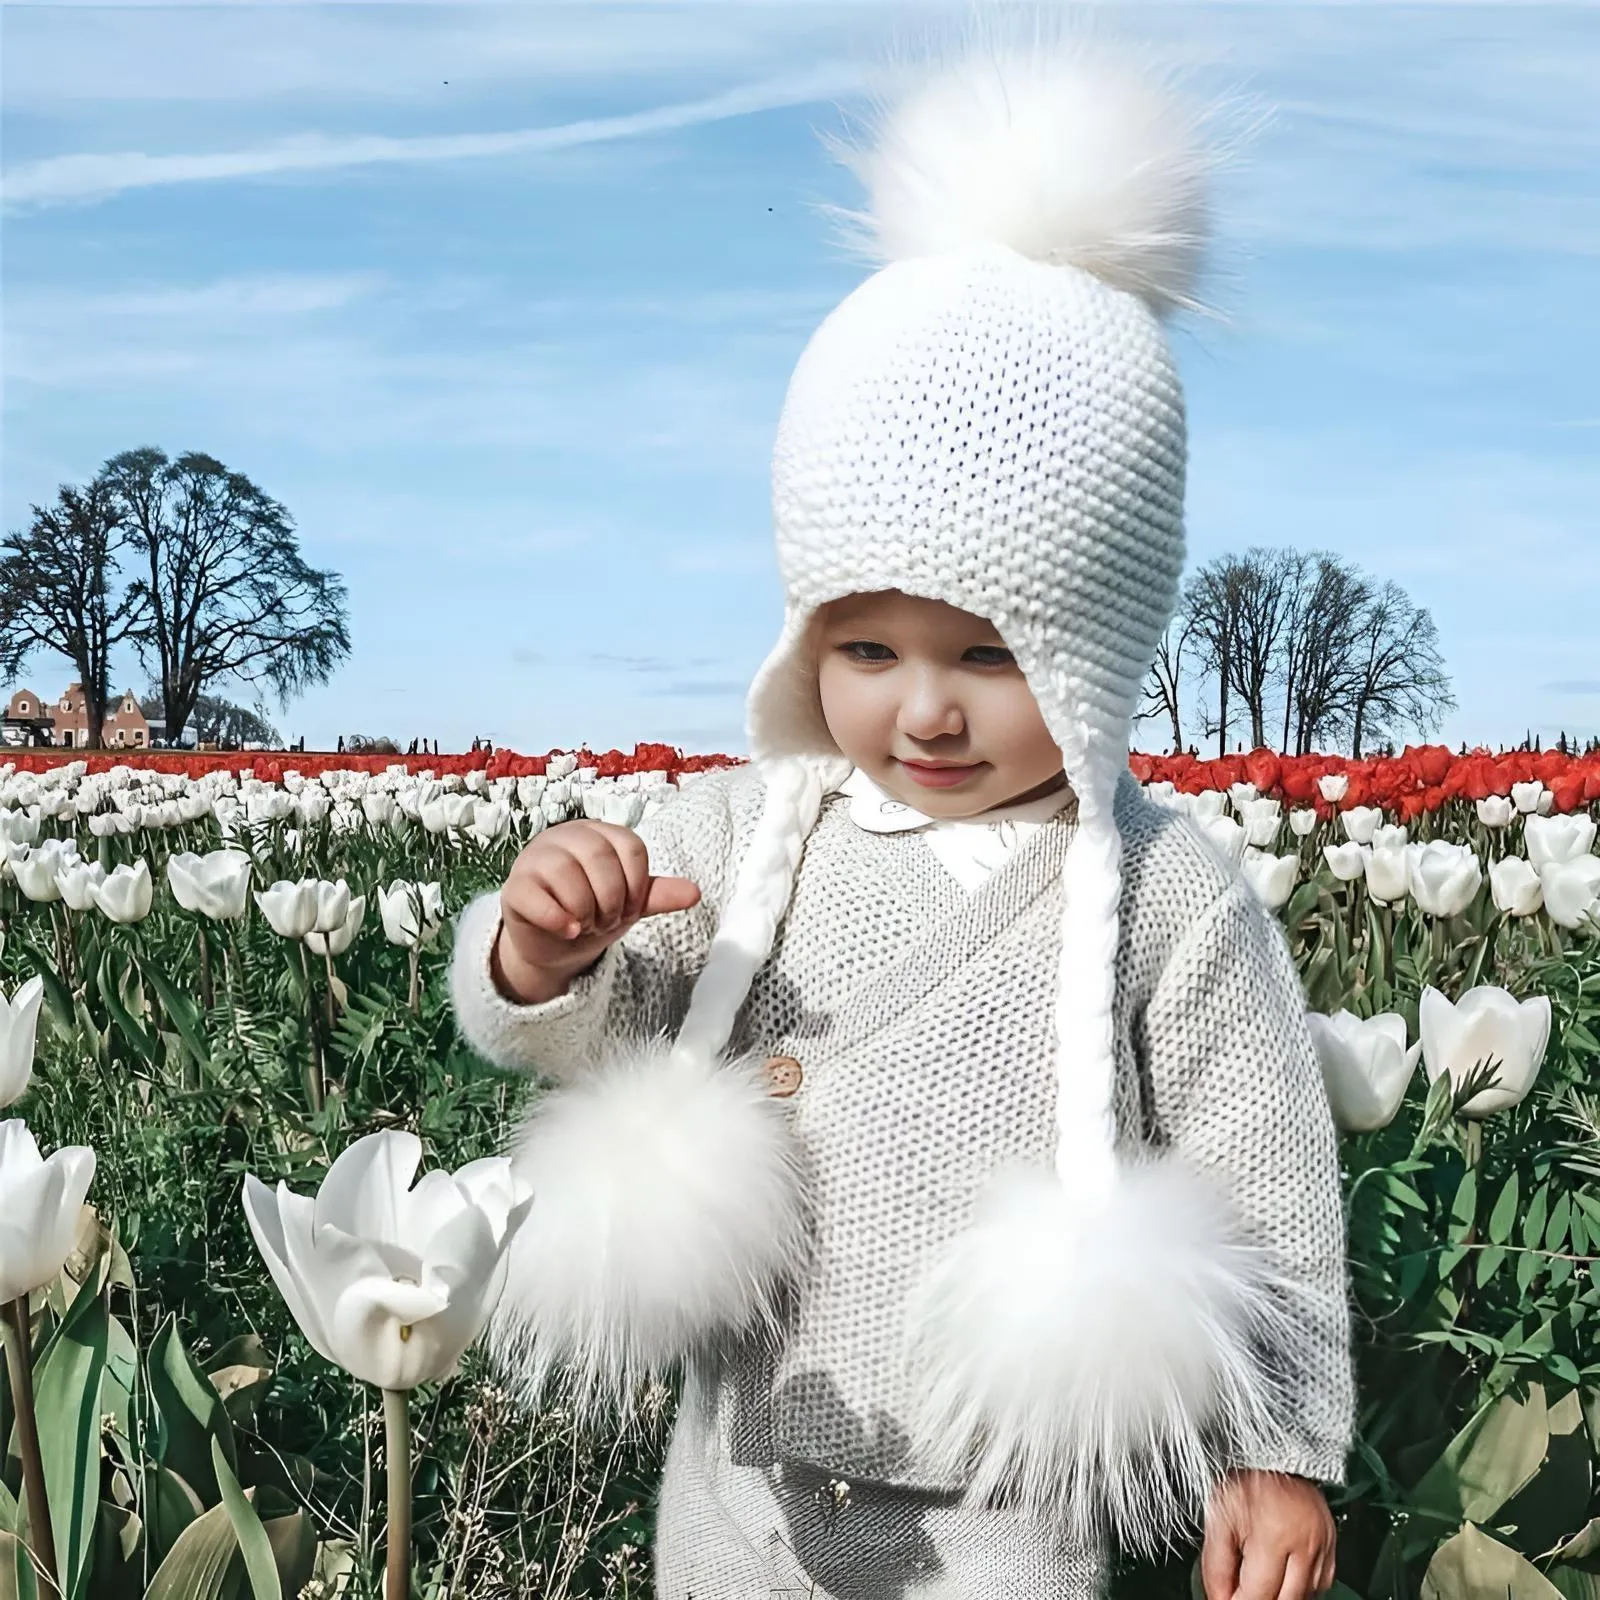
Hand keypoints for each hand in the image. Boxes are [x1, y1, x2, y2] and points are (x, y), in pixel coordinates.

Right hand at [491, 820, 700, 1003]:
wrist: (554, 945)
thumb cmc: (593, 911)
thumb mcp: (629, 903)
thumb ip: (657, 895)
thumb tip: (695, 893)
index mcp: (597, 834)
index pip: (630, 846)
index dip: (636, 885)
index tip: (630, 909)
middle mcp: (564, 837)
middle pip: (599, 857)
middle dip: (611, 900)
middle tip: (605, 921)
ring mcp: (535, 859)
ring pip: (566, 874)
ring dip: (585, 911)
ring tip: (585, 925)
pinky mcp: (515, 888)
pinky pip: (535, 895)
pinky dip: (558, 919)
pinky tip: (569, 931)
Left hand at [1200, 1470, 1335, 1599]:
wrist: (1272, 1449)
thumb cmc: (1246, 1477)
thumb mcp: (1218, 1516)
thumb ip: (1216, 1564)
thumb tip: (1218, 1598)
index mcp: (1273, 1535)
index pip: (1258, 1594)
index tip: (1226, 1599)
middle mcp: (1305, 1543)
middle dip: (1262, 1599)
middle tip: (1244, 1591)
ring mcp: (1323, 1544)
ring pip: (1305, 1595)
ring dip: (1282, 1593)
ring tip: (1262, 1573)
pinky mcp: (1332, 1543)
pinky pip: (1321, 1581)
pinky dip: (1302, 1584)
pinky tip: (1285, 1569)